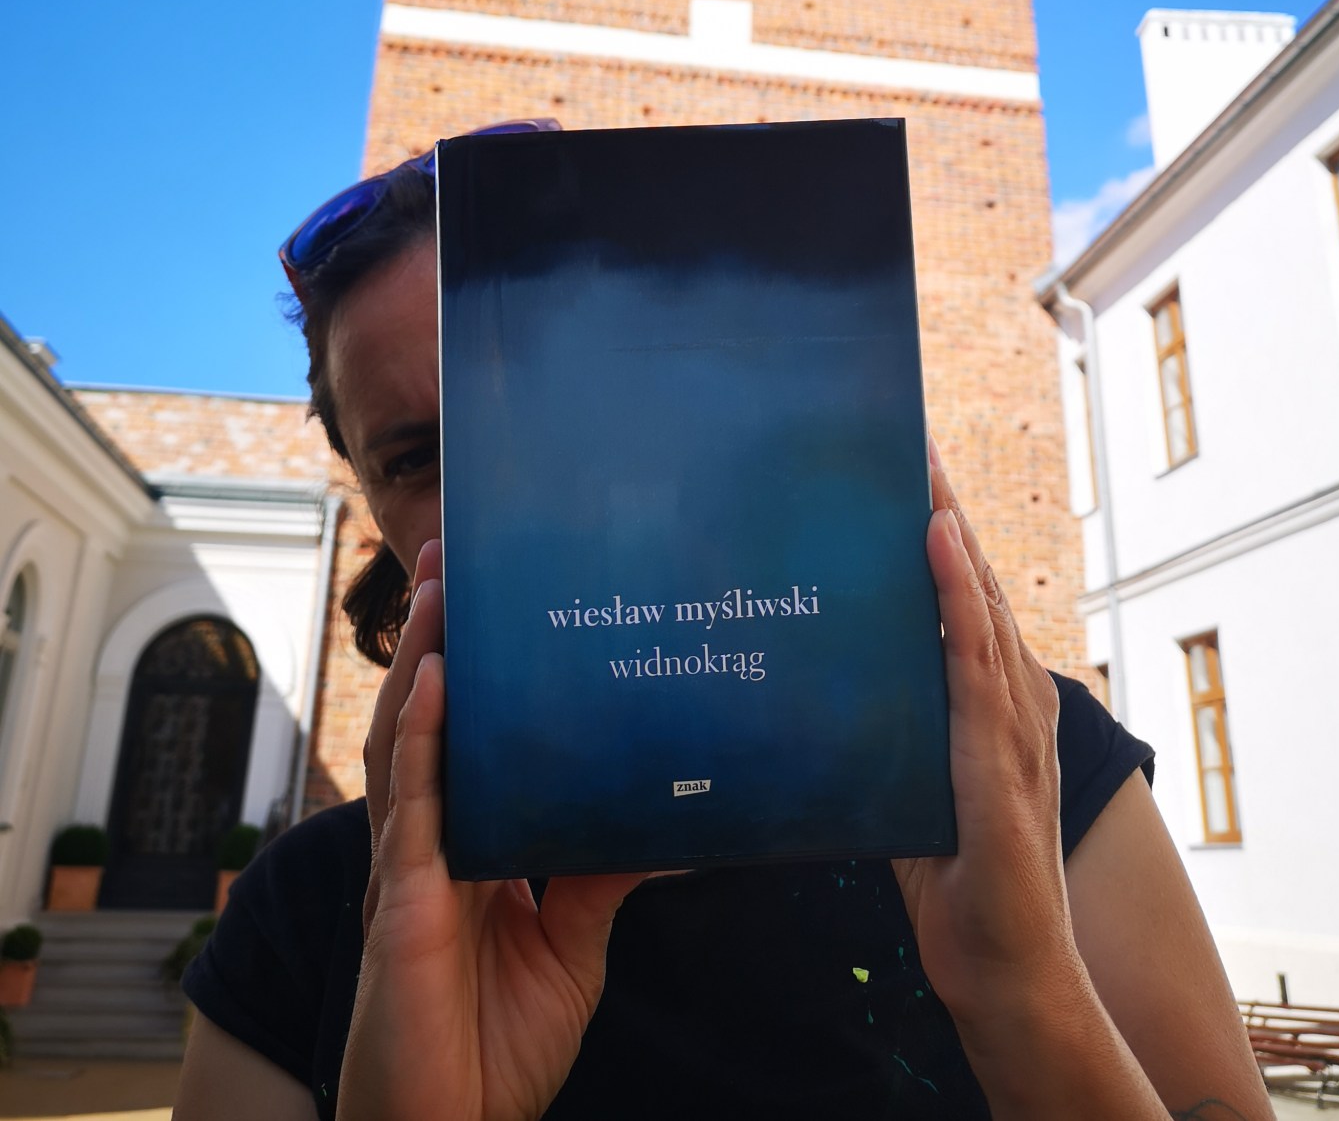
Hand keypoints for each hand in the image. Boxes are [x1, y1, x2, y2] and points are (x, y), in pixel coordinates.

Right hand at [339, 540, 645, 1120]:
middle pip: (421, 719)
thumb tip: (670, 815)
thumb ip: (603, 871)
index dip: (458, 666)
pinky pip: (408, 811)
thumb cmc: (497, 1048)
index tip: (479, 593)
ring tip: (440, 589)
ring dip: (419, 660)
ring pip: (403, 743)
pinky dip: (421, 740)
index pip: (456, 736)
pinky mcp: (401, 911)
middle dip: (431, 636)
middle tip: (451, 557)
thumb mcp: (570, 942)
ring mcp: (403, 873)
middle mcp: (422, 845)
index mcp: (457, 848)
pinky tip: (437, 685)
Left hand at [892, 444, 1084, 1043]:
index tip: (908, 466)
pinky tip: (939, 545)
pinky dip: (960, 599)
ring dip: (951, 531)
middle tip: (908, 436)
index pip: (964, 599)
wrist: (1006, 976)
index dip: (942, 531)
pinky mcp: (1002, 765)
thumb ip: (885, 738)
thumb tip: (823, 696)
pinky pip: (976, 665)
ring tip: (920, 464)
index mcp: (991, 704)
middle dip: (943, 507)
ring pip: (983, 606)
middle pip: (977, 584)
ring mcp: (1015, 730)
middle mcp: (1013, 702)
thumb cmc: (961, 887)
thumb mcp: (910, 790)